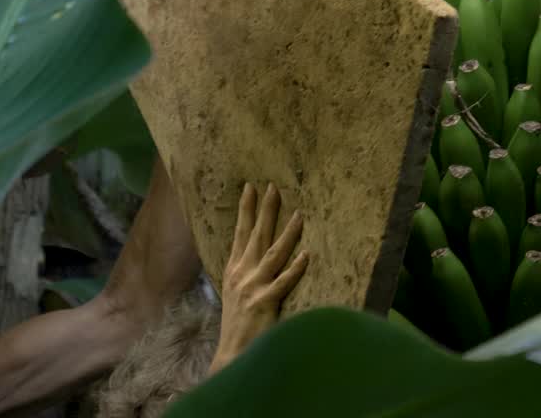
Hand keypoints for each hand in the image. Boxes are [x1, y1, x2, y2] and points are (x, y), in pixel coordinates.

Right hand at [209, 182, 308, 373]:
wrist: (232, 354)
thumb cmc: (239, 323)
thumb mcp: (236, 292)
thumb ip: (246, 272)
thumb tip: (257, 254)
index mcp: (235, 270)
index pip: (241, 234)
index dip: (246, 210)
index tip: (251, 187)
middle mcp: (242, 275)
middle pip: (256, 236)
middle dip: (265, 210)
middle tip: (273, 187)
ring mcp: (253, 288)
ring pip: (274, 253)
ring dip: (288, 233)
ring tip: (300, 214)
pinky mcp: (265, 303)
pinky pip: (284, 282)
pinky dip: (295, 268)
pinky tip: (307, 254)